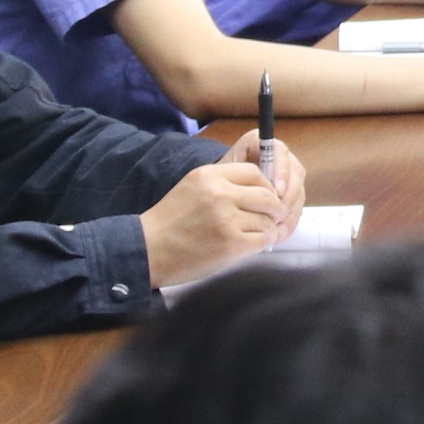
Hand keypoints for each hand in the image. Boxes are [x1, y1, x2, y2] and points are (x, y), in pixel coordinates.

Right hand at [143, 153, 293, 285]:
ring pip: (268, 220)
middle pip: (268, 195)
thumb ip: (222, 184)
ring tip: (259, 235)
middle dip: (275, 209)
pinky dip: (262, 244)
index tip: (265, 198)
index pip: (254, 173)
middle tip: (273, 218)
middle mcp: (220, 193)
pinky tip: (252, 246)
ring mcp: (226, 218)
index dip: (266, 186)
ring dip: (268, 229)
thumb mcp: (192, 188)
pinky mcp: (231, 243)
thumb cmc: (169, 223)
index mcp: (209, 175)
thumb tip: (260, 189)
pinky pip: (263, 240)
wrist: (148, 251)